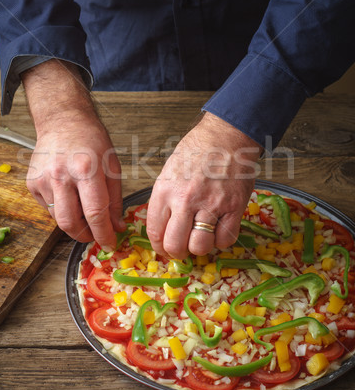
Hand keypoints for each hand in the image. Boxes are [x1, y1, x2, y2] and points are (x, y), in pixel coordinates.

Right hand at [22, 60, 123, 247]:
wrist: (63, 121)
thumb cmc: (91, 140)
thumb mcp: (112, 166)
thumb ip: (114, 199)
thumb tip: (116, 227)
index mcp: (86, 169)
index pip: (95, 213)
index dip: (103, 234)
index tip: (109, 244)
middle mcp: (60, 175)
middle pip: (70, 223)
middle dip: (85, 236)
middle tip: (95, 236)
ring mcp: (43, 179)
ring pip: (57, 218)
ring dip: (73, 223)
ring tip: (84, 212)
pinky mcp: (31, 182)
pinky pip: (47, 207)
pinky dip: (60, 209)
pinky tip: (68, 195)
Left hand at [146, 112, 261, 258]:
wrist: (227, 136)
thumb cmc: (198, 150)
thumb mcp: (169, 171)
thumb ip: (165, 199)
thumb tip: (162, 227)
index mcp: (165, 190)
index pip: (155, 232)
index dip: (159, 247)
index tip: (165, 248)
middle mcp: (186, 200)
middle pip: (175, 245)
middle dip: (177, 253)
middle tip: (183, 248)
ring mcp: (211, 204)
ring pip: (200, 247)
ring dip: (200, 248)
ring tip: (201, 237)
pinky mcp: (234, 207)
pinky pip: (226, 239)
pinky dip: (221, 240)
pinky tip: (219, 229)